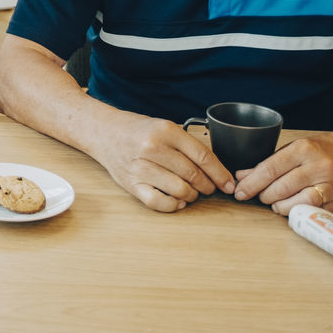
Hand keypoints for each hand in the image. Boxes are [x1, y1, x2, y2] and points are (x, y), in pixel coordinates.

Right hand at [91, 111, 235, 211]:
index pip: (202, 156)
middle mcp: (153, 148)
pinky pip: (159, 202)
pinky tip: (177, 201)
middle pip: (193, 175)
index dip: (220, 173)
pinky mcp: (131, 184)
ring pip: (179, 190)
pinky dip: (173, 205)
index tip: (228, 184)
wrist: (103, 132)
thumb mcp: (164, 127)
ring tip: (191, 193)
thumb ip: (186, 145)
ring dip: (191, 196)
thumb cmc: (137, 130)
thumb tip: (214, 170)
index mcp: (165, 130)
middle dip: (208, 186)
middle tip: (210, 189)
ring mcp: (141, 167)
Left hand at [233, 132, 332, 215]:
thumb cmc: (321, 151)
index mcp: (304, 149)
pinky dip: (299, 212)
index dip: (252, 183)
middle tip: (261, 196)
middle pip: (282, 188)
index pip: (271, 169)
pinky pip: (314, 212)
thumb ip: (268, 163)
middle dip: (265, 195)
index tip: (240, 192)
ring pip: (298, 203)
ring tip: (276, 203)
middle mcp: (320, 166)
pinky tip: (293, 208)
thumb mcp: (294, 149)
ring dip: (280, 206)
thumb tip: (242, 177)